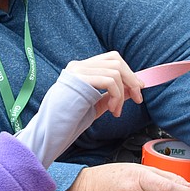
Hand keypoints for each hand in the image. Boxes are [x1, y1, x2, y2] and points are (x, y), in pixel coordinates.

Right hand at [16, 51, 143, 167]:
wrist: (51, 130)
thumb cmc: (69, 121)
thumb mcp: (95, 105)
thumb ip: (111, 95)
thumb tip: (133, 88)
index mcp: (81, 69)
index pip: (111, 59)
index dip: (129, 72)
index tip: (138, 89)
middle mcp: (78, 65)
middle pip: (116, 60)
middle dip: (132, 80)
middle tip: (137, 99)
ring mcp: (78, 71)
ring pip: (115, 71)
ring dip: (122, 94)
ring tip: (116, 111)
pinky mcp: (79, 79)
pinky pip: (110, 81)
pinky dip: (117, 97)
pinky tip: (112, 110)